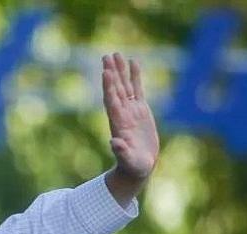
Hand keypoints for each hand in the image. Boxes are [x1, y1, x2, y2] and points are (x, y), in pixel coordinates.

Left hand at [102, 52, 158, 180]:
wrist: (138, 168)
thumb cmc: (133, 167)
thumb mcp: (128, 161)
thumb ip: (121, 151)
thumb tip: (113, 142)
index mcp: (118, 124)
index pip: (112, 101)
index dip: (109, 87)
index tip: (106, 72)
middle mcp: (122, 114)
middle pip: (116, 89)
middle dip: (111, 73)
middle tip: (106, 56)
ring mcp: (131, 111)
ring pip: (125, 86)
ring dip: (120, 71)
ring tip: (116, 54)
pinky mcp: (141, 111)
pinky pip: (137, 90)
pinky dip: (135, 77)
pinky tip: (133, 62)